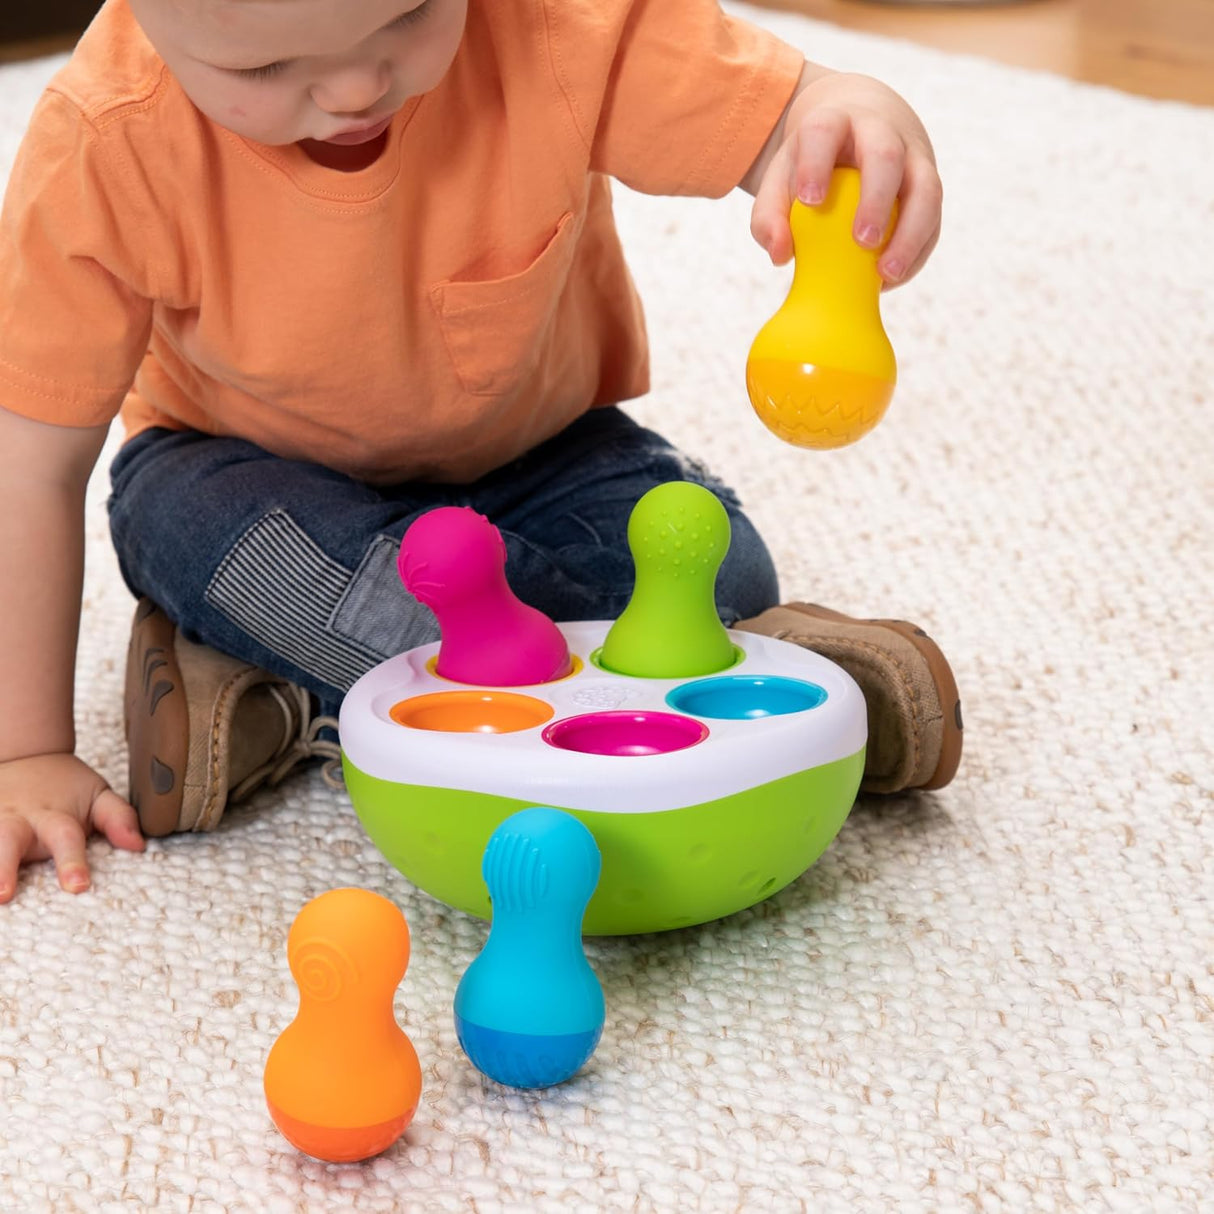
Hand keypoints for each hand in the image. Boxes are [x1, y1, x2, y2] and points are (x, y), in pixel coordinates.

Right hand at [0, 753, 143, 901]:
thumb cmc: (66, 787)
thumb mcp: (98, 794)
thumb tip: (139, 845)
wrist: (25, 755)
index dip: (72, 862)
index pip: (66, 839)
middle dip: (4, 868)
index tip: (78, 885)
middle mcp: (15, 820)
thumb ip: (119, 818)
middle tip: (3, 895)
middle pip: (8, 843)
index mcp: (53, 816)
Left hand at [749, 69, 941, 286]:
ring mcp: (913, 156)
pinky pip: (933, 218)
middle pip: (886, 156)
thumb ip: (769, 216)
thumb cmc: (814, 164)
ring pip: (926, 187)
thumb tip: (780, 255)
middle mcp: (881, 131)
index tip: (811, 200)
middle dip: (876, 198)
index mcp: (835, 123)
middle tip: (863, 241)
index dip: (817, 163)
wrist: (859, 128)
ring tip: (887, 272)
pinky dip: (917, 250)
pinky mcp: (930, 184)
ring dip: (911, 232)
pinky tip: (891, 278)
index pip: (825, 131)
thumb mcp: (783, 179)